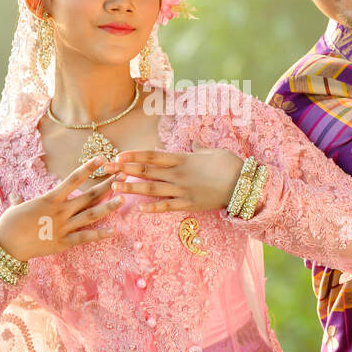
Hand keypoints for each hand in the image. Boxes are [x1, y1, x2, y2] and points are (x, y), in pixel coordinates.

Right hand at [0, 155, 123, 261]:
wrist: (5, 247)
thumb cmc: (8, 225)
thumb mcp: (15, 209)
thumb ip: (20, 201)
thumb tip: (16, 197)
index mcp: (50, 199)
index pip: (73, 179)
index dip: (88, 168)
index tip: (101, 158)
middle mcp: (59, 211)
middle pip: (88, 196)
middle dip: (107, 185)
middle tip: (122, 175)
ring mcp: (62, 227)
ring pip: (90, 215)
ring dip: (109, 206)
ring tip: (124, 198)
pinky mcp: (62, 243)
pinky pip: (84, 238)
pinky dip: (99, 234)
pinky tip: (114, 231)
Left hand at [95, 148, 244, 212]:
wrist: (244, 184)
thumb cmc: (229, 165)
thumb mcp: (212, 152)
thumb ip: (198, 149)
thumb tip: (193, 143)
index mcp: (182, 159)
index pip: (153, 156)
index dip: (134, 156)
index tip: (119, 155)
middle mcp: (178, 174)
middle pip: (147, 171)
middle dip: (125, 170)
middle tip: (108, 170)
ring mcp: (183, 190)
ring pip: (152, 189)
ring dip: (132, 187)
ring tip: (115, 187)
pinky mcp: (189, 204)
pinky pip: (167, 207)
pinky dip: (153, 208)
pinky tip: (139, 208)